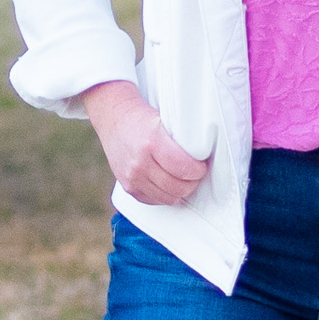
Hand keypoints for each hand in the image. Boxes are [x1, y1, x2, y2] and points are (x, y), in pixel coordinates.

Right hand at [79, 80, 207, 205]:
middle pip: (177, 187)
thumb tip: (204, 157)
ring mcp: (132, 178)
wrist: (114, 119)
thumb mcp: (164, 121)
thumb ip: (180, 141)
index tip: (202, 166)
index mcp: (152, 142)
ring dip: (180, 191)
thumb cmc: (143, 119)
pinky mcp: (128, 188)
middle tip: (195, 174)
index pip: (184, 168)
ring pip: (167, 198)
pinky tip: (169, 184)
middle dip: (192, 182)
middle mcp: (140, 163)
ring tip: (183, 180)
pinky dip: (165, 195)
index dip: (198, 170)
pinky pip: (154, 200)